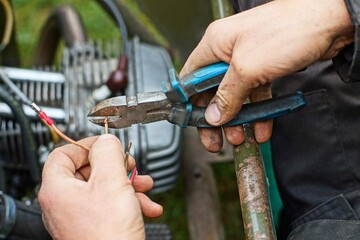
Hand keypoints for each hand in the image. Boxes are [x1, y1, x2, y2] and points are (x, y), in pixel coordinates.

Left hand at [38, 135, 162, 239]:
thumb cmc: (108, 235)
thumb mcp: (112, 181)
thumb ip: (108, 152)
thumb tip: (106, 140)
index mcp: (57, 189)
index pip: (64, 153)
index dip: (87, 144)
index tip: (107, 144)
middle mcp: (64, 204)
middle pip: (89, 171)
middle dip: (117, 167)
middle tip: (132, 167)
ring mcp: (79, 217)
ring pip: (104, 188)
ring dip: (129, 185)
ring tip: (146, 189)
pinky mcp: (94, 227)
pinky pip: (111, 206)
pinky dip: (129, 203)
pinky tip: (148, 208)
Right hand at [180, 0, 353, 151]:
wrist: (331, 21)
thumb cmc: (288, 30)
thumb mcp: (248, 68)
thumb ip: (227, 95)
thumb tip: (213, 115)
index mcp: (215, 44)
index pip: (191, 77)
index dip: (189, 101)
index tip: (192, 122)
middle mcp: (228, 52)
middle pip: (212, 90)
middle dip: (214, 117)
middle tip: (214, 140)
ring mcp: (248, 60)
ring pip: (235, 96)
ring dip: (237, 119)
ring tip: (239, 137)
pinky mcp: (265, 67)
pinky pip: (255, 94)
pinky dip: (258, 112)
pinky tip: (261, 127)